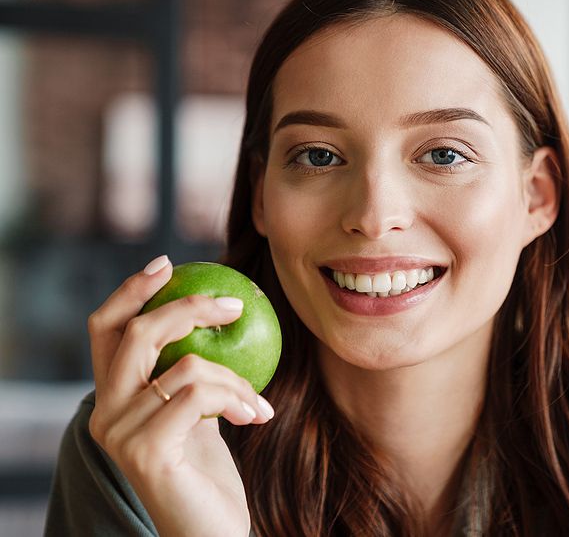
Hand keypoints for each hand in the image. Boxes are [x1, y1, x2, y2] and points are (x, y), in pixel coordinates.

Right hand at [86, 254, 274, 536]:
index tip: (167, 264)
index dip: (130, 290)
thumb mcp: (197, 413)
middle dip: (189, 309)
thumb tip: (219, 317)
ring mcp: (119, 433)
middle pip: (136, 333)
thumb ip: (191, 374)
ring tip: (258, 401)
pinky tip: (258, 416)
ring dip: (235, 377)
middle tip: (235, 305)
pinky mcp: (144, 451)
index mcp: (112, 397)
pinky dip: (238, 397)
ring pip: (184, 366)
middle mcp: (104, 412)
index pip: (106, 329)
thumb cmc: (207, 474)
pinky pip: (198, 395)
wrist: (210, 531)